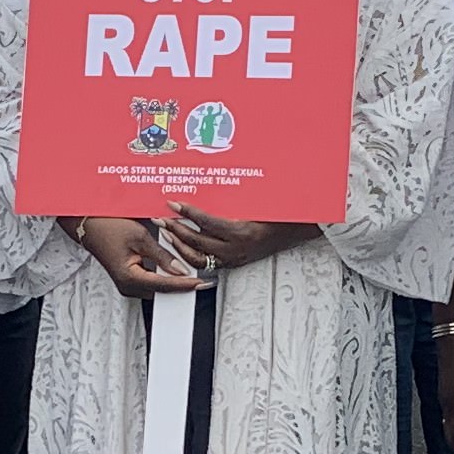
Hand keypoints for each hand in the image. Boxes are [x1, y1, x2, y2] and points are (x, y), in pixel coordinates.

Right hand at [78, 216, 203, 298]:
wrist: (90, 226)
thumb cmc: (110, 228)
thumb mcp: (140, 237)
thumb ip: (161, 255)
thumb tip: (180, 269)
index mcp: (129, 277)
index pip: (163, 285)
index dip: (184, 284)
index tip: (200, 283)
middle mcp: (128, 286)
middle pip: (161, 291)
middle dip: (181, 285)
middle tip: (202, 280)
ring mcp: (128, 284)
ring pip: (157, 288)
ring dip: (173, 281)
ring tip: (192, 275)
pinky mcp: (130, 279)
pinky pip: (151, 282)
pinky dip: (164, 277)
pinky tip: (174, 270)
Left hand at [168, 208, 311, 271]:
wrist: (292, 231)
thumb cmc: (275, 215)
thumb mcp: (253, 204)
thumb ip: (228, 202)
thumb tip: (202, 189)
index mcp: (241, 232)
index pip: (206, 222)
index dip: (187, 212)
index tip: (173, 203)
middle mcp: (235, 249)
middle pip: (197, 241)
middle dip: (175, 230)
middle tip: (162, 219)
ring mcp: (233, 259)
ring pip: (197, 258)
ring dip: (179, 245)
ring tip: (168, 234)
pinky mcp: (232, 264)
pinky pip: (206, 263)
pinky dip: (191, 254)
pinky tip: (182, 246)